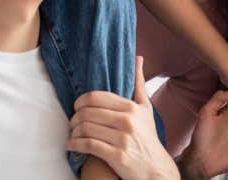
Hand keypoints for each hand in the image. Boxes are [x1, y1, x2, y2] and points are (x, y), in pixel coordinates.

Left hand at [67, 57, 178, 179]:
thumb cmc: (148, 137)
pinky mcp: (117, 156)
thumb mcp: (145, 108)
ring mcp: (122, 139)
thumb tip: (138, 57)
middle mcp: (126, 121)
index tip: (76, 106)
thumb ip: (139, 82)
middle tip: (72, 121)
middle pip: (88, 112)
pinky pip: (89, 145)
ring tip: (72, 133)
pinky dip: (75, 144)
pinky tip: (71, 145)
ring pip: (86, 128)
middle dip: (75, 117)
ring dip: (73, 131)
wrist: (156, 170)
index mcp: (131, 107)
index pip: (96, 97)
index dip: (81, 100)